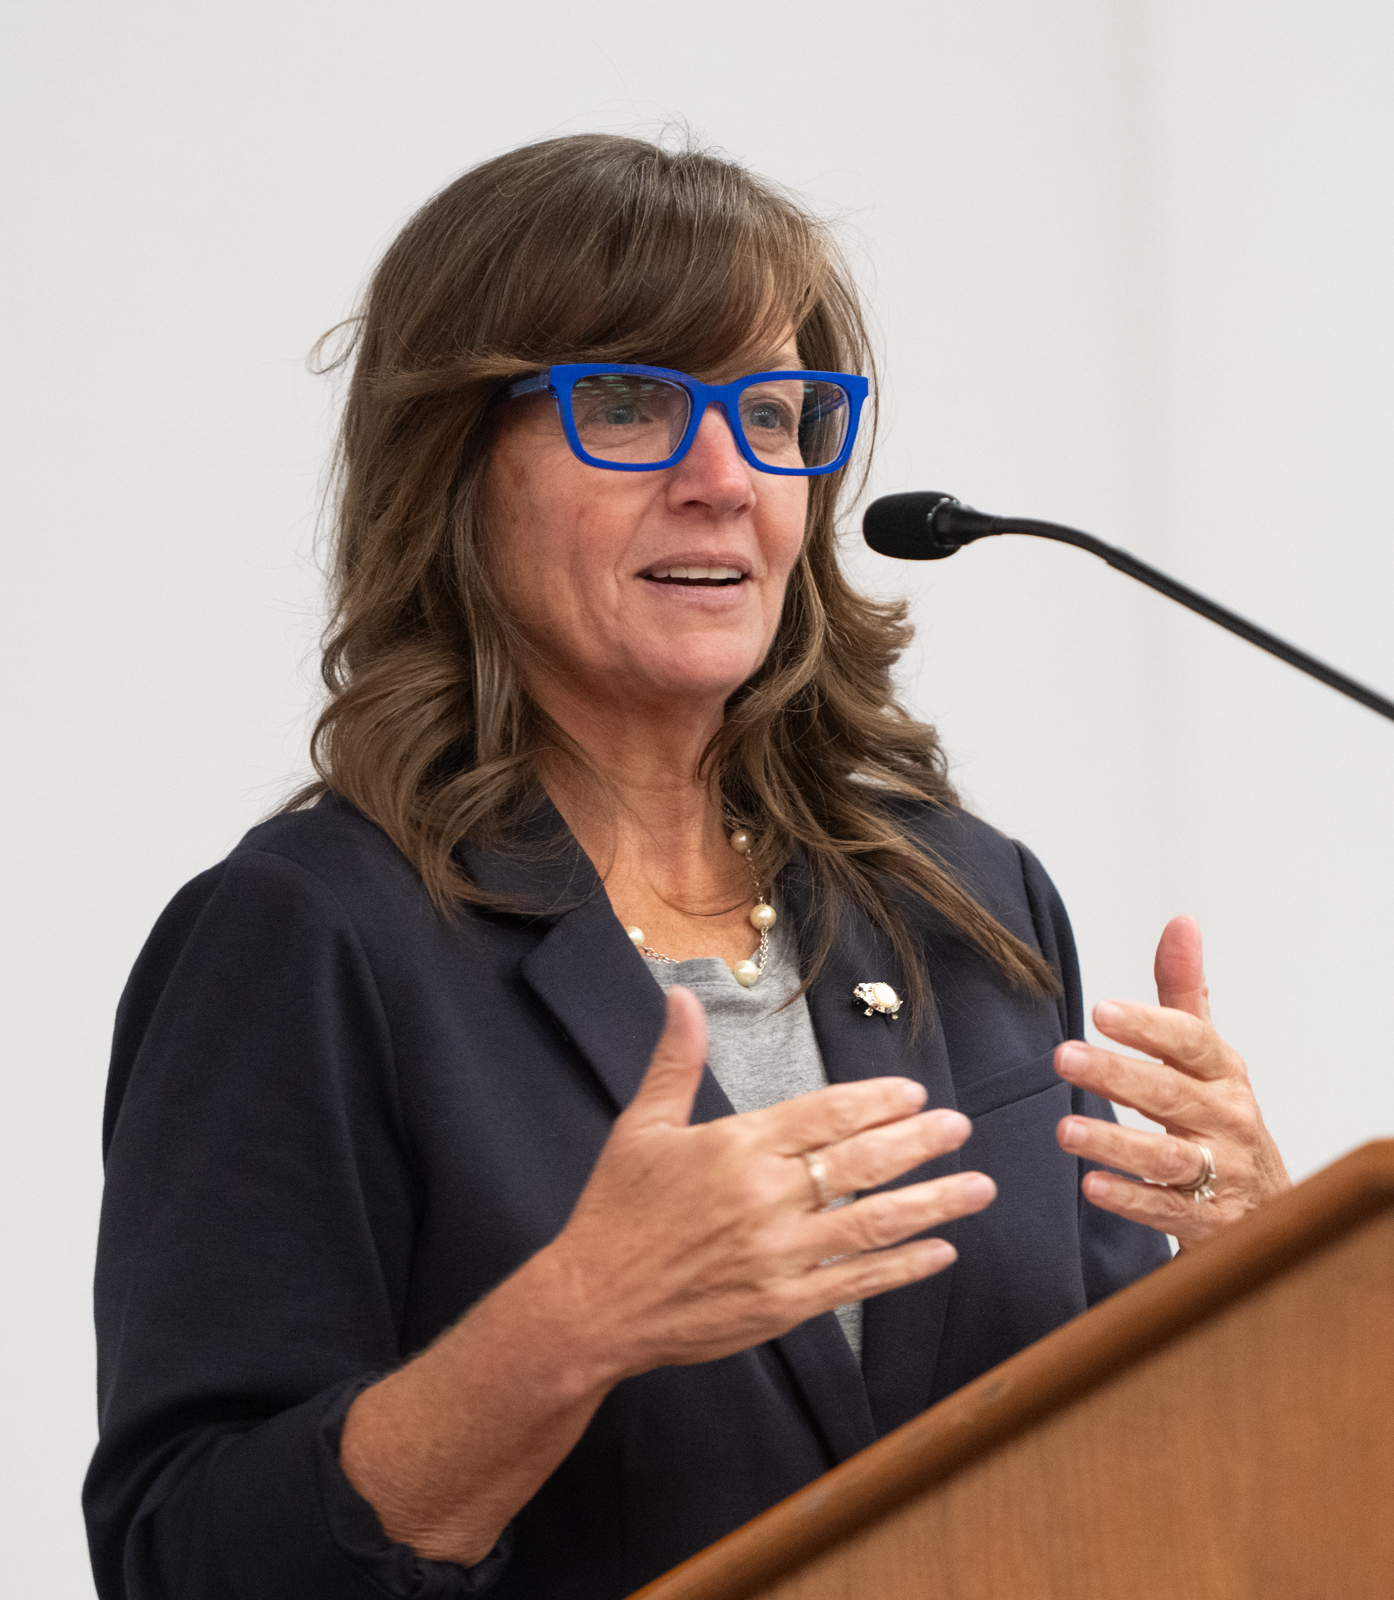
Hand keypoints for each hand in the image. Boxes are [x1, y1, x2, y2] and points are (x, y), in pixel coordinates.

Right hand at [544, 986, 995, 1380]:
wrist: (593, 1304)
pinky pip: (857, 1281)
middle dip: (920, 1144)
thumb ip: (675, 1061)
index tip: (914, 1095)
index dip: (876, 1103)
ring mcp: (780, 1255)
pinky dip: (903, 1267)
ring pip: (874, 1223)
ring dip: (933, 1204)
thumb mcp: (642, 1126)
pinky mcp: (784, 1305)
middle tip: (962, 1128)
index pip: (826, 1115)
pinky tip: (940, 1251)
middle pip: (863, 1164)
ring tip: (978, 1188)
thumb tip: (684, 998)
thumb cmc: (616, 1211)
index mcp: (738, 1147)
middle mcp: (767, 1198)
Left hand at [1053, 916, 1289, 1248]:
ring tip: (1065, 1130)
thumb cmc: (1221, 1117)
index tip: (1101, 1009)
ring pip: (1167, 1157)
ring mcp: (1219, 1173)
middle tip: (1064, 1058)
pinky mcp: (1207, 1221)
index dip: (1149, 1026)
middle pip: (1171, 1096)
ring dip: (1115, 1143)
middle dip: (1117, 1075)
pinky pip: (1166, 1210)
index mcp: (1223, 1075)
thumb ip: (1184, 993)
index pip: (1191, 1043)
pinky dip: (1129, 1199)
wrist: (1265, 1208)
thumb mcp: (1207, 1055)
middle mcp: (1226, 1121)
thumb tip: (1181, 922)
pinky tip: (1091, 1186)